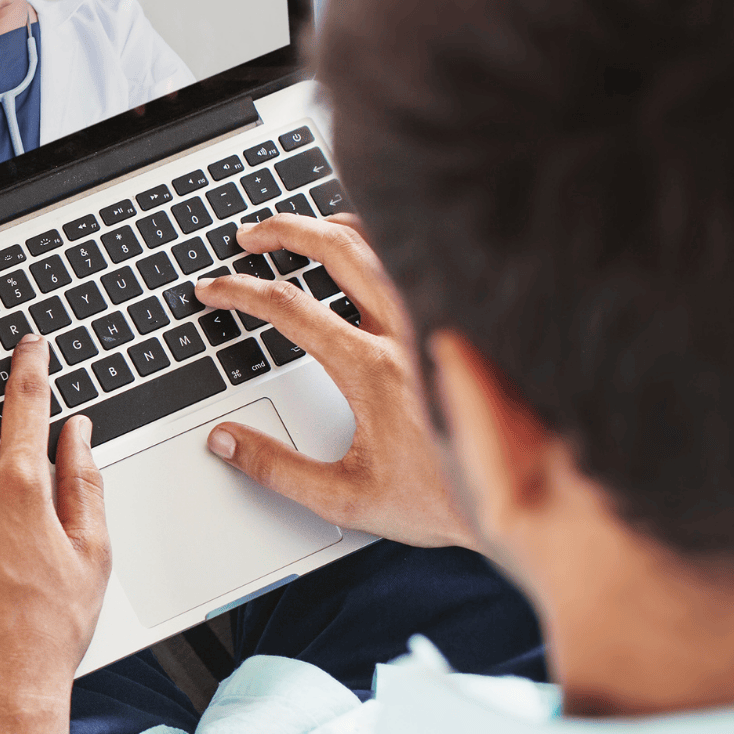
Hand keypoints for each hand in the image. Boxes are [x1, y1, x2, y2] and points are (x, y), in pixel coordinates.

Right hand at [191, 213, 479, 550]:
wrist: (520, 506)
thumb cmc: (440, 501)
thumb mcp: (344, 498)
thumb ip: (274, 469)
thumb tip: (225, 442)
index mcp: (370, 370)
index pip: (289, 308)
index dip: (240, 292)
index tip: (213, 290)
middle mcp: (405, 334)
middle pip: (338, 250)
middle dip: (285, 232)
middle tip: (250, 235)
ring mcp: (434, 323)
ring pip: (383, 247)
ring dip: (334, 228)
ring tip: (301, 229)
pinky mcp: (455, 327)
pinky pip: (417, 265)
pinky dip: (382, 246)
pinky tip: (367, 251)